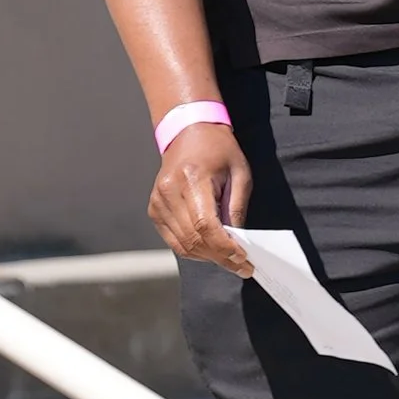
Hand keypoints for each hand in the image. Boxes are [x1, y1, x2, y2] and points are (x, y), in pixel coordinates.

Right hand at [148, 122, 255, 276]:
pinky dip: (193, 249)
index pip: (205, 225)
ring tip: (229, 260)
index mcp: (192, 179)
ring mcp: (158, 201)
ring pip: (183, 244)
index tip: (243, 260)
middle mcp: (169, 191)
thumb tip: (238, 242)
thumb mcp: (239, 172)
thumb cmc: (218, 149)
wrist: (188, 131)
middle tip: (242, 266)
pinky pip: (174, 240)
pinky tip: (210, 249)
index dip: (224, 247)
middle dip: (220, 257)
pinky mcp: (154, 209)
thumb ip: (237, 208)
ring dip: (208, 257)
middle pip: (194, 238)